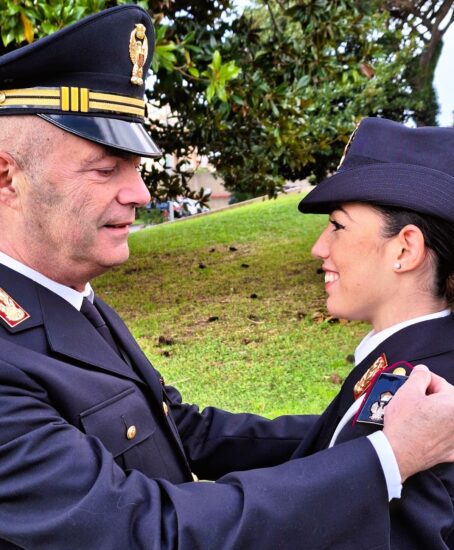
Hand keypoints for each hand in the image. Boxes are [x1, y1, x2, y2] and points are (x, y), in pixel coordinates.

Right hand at [383, 364, 453, 481]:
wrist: (397, 453)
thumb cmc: (404, 424)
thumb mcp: (408, 391)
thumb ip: (419, 376)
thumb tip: (423, 371)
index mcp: (453, 404)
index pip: (441, 383)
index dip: (424, 380)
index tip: (414, 383)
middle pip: (445, 401)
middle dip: (430, 397)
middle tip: (413, 399)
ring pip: (446, 418)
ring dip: (435, 414)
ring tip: (415, 414)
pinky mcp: (449, 452)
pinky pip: (448, 440)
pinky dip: (440, 435)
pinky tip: (428, 432)